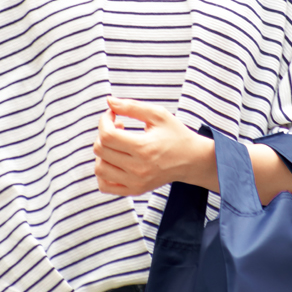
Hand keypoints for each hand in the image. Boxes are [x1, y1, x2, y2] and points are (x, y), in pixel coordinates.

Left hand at [93, 97, 218, 195]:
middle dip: (104, 134)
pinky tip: (113, 162)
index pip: (107, 135)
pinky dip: (103, 173)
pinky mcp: (135, 190)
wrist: (192, 161)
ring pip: (99, 169)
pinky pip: (105, 186)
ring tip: (116, 146)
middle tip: (118, 128)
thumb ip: (132, 106)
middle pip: (100, 150)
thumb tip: (109, 101)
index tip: (113, 115)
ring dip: (102, 154)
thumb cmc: (175, 135)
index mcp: (143, 148)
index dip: (104, 121)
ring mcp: (135, 182)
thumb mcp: (158, 115)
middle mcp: (138, 169)